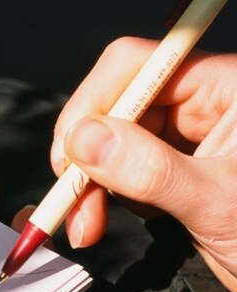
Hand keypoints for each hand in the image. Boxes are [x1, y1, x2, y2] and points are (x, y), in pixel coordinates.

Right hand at [51, 38, 236, 291]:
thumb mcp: (215, 202)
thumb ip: (150, 169)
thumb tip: (83, 138)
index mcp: (225, 87)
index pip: (140, 65)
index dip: (96, 103)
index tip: (69, 152)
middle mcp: (205, 103)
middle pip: (119, 105)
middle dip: (87, 154)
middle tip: (68, 201)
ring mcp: (189, 138)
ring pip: (114, 141)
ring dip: (89, 182)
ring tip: (86, 226)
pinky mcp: (176, 171)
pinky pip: (124, 170)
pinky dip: (104, 195)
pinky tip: (102, 220)